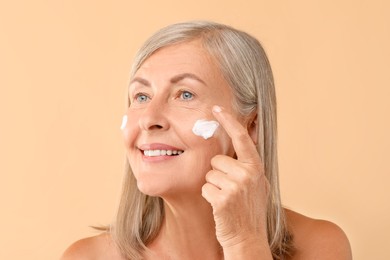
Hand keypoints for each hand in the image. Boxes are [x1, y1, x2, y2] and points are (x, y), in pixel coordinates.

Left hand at [201, 105, 269, 249]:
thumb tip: (244, 137)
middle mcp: (248, 174)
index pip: (242, 138)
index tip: (217, 108)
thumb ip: (248, 163)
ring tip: (226, 199)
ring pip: (209, 174)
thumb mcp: (257, 183)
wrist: (248, 237)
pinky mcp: (223, 198)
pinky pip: (205, 188)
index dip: (229, 121)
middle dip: (218, 173)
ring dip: (213, 186)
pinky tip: (220, 206)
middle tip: (230, 190)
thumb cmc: (248, 209)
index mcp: (256, 167)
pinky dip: (208, 197)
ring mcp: (236, 186)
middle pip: (217, 160)